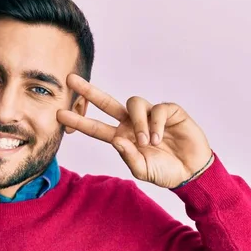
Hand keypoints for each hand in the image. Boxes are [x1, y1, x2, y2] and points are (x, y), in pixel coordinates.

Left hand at [57, 74, 213, 188]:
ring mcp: (150, 115)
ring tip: (146, 141)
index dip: (79, 120)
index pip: (96, 127)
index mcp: (122, 137)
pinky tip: (159, 138)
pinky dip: (155, 123)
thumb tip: (116, 140)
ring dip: (138, 122)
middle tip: (70, 79)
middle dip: (89, 91)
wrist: (192, 171)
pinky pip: (157, 108)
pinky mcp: (168, 111)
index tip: (59, 113)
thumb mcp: (143, 170)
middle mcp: (132, 123)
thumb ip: (128, 157)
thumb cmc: (165, 172)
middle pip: (106, 102)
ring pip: (134, 103)